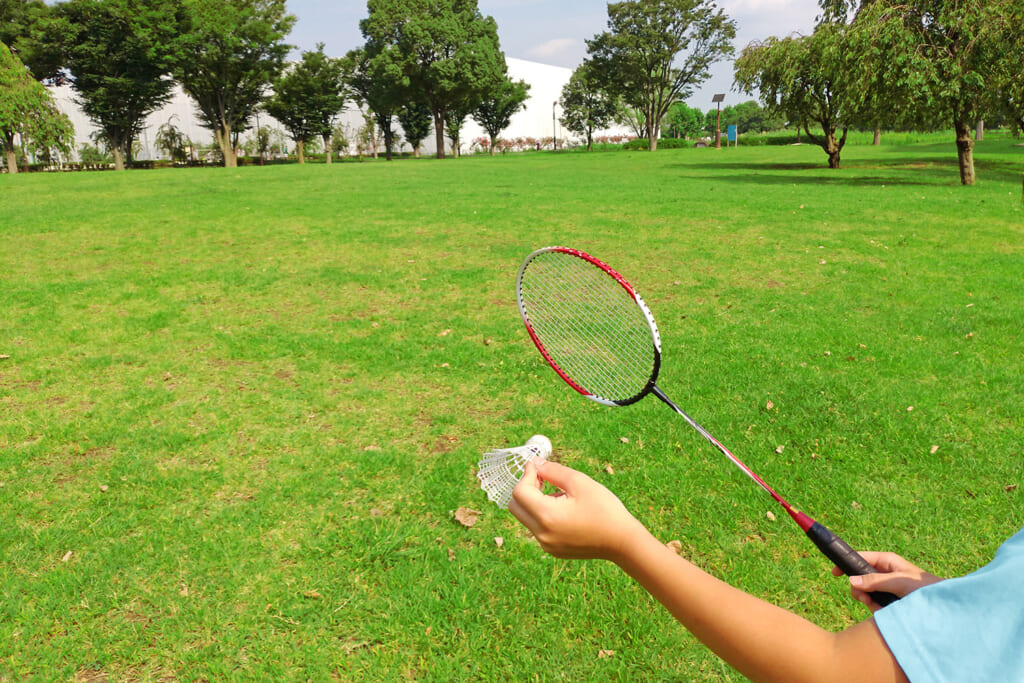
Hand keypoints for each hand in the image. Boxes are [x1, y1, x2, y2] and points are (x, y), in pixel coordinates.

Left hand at [508, 460, 647, 561]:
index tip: (539, 466)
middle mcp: (542, 534)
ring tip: (561, 495)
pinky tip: (565, 510)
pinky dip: (543, 515)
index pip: (519, 492)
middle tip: (544, 478)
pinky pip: (538, 528)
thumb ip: (553, 471)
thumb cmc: (604, 509)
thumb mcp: (579, 482)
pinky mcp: (553, 550)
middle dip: (525, 488)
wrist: (623, 542)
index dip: (526, 474)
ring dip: (535, 501)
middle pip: (515, 506)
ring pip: (526, 517)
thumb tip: (535, 463)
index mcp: (547, 516)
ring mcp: (546, 545)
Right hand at [831, 551, 942, 610]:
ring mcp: (887, 587)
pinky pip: (875, 603)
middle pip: (859, 578)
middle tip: (865, 599)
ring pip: (866, 593)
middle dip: (860, 590)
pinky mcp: (890, 599)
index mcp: (886, 561)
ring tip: (880, 608)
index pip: (860, 558)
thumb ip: (875, 581)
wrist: (945, 605)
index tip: (834, 573)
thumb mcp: (898, 582)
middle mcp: (885, 572)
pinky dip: (877, 609)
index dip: (846, 564)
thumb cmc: (925, 588)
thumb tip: (851, 580)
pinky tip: (885, 613)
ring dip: (869, 601)